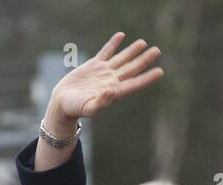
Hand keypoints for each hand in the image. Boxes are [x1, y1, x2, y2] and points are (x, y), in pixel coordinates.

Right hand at [45, 33, 162, 127]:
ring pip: (121, 59)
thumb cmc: (75, 109)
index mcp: (114, 92)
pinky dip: (113, 44)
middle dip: (144, 60)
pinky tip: (121, 36)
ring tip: (143, 42)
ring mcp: (103, 72)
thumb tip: (112, 92)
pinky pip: (106, 52)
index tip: (159, 72)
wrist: (63, 103)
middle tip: (157, 51)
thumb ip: (101, 102)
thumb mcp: (88, 108)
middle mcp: (111, 81)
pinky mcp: (93, 65)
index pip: (134, 83)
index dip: (147, 78)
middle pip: (131, 68)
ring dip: (132, 51)